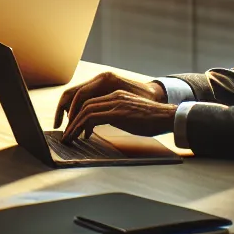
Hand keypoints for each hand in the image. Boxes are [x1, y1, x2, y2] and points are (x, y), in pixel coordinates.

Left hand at [54, 71, 172, 140]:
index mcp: (116, 95)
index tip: (73, 127)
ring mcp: (115, 103)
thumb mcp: (130, 115)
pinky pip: (92, 118)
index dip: (79, 115)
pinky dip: (83, 127)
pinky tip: (80, 137)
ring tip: (69, 138)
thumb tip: (103, 125)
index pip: (90, 101)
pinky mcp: (118, 112)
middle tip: (66, 134)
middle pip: (84, 104)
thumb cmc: (152, 120)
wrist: (168, 117)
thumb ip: (116, 116)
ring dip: (74, 126)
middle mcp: (113, 96)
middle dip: (72, 120)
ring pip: (85, 111)